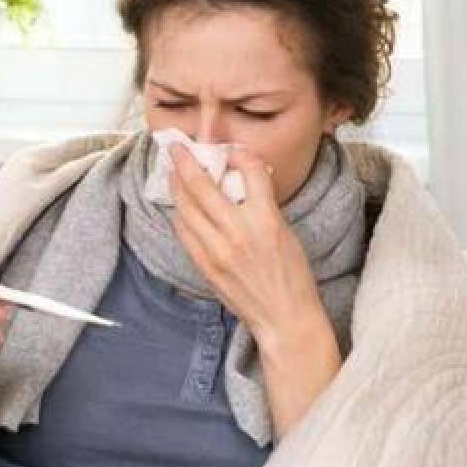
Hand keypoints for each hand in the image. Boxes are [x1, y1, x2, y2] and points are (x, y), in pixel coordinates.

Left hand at [167, 143, 323, 346]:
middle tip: (177, 149)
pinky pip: (184, 233)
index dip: (239, 155)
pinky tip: (181, 208)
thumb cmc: (291, 277)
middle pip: (202, 186)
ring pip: (186, 208)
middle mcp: (239, 232)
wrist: (284, 318)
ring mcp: (218, 251)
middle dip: (186, 162)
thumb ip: (263, 205)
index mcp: (267, 220)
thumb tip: (242, 182)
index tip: (232, 152)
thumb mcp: (285, 232)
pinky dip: (180, 216)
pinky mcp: (206, 266)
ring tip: (174, 174)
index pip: (249, 171)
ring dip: (177, 186)